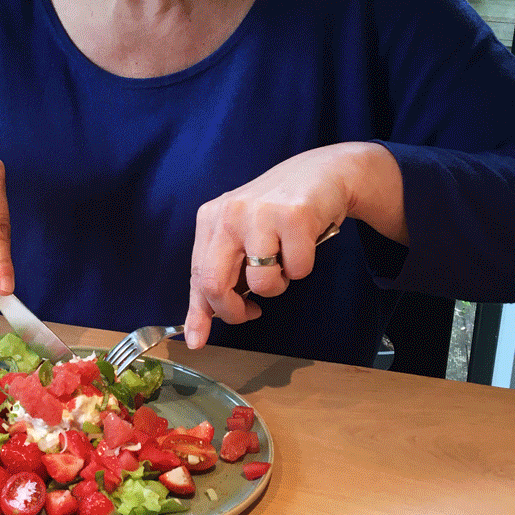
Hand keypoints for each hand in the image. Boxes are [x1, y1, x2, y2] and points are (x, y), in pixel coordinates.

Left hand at [183, 142, 406, 348]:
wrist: (320, 174)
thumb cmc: (276, 213)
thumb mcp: (239, 238)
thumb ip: (218, 281)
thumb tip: (195, 336)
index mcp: (210, 218)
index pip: (197, 276)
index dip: (201, 313)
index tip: (198, 340)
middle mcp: (229, 213)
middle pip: (215, 283)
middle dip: (234, 311)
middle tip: (252, 310)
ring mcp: (260, 213)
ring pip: (262, 283)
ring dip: (278, 285)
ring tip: (283, 259)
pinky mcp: (294, 216)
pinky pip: (298, 271)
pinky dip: (303, 267)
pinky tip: (304, 243)